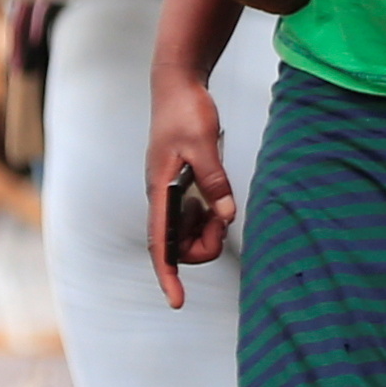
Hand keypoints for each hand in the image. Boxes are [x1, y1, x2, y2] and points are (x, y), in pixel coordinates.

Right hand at [149, 76, 233, 307]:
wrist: (177, 84)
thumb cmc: (186, 110)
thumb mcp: (204, 143)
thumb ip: (214, 180)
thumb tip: (227, 214)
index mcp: (158, 190)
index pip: (160, 243)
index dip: (168, 274)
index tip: (177, 301)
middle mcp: (160, 196)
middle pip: (178, 244)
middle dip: (203, 243)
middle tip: (224, 217)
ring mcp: (169, 192)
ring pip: (187, 230)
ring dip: (208, 228)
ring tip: (222, 204)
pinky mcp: (181, 184)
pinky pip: (194, 213)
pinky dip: (209, 214)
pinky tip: (217, 199)